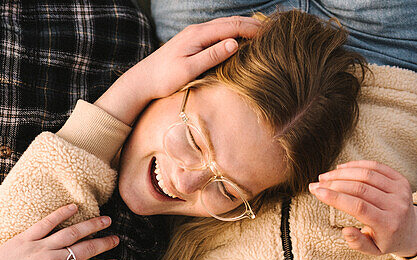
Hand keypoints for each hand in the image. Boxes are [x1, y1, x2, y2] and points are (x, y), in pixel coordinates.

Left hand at [0, 205, 119, 259]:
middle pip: (86, 249)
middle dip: (105, 243)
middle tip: (116, 239)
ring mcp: (39, 248)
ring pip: (71, 233)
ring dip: (91, 225)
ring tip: (105, 220)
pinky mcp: (24, 239)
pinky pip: (46, 223)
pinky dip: (61, 214)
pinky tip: (74, 207)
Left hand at [95, 15, 261, 125]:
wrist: (142, 80)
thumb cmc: (164, 78)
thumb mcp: (189, 69)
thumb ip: (212, 56)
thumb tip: (234, 43)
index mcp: (198, 35)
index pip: (231, 27)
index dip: (252, 29)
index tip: (271, 34)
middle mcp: (197, 31)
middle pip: (230, 22)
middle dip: (252, 24)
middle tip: (274, 30)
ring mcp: (195, 35)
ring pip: (225, 26)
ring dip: (244, 27)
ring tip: (263, 32)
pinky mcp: (194, 42)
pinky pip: (219, 33)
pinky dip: (234, 33)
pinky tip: (242, 39)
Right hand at [309, 161, 416, 258]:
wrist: (411, 230)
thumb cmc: (386, 241)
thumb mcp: (372, 250)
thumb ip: (358, 243)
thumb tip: (345, 231)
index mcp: (388, 225)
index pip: (359, 207)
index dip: (336, 197)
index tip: (317, 191)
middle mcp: (397, 206)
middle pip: (361, 188)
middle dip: (335, 184)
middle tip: (316, 184)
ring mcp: (401, 191)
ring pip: (368, 175)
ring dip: (343, 173)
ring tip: (325, 176)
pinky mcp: (402, 180)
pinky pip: (377, 167)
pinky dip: (357, 165)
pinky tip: (341, 168)